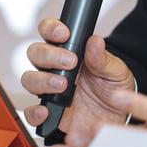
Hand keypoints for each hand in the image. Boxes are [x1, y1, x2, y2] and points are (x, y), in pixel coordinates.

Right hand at [20, 18, 134, 146]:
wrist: (117, 117)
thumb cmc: (113, 89)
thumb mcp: (115, 72)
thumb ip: (104, 59)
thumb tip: (95, 41)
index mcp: (68, 51)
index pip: (49, 32)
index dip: (51, 29)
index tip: (64, 34)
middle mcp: (54, 68)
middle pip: (35, 53)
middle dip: (49, 55)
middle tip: (70, 63)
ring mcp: (49, 90)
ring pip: (29, 79)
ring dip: (42, 80)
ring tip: (62, 86)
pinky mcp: (49, 112)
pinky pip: (30, 112)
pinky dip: (33, 112)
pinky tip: (46, 111)